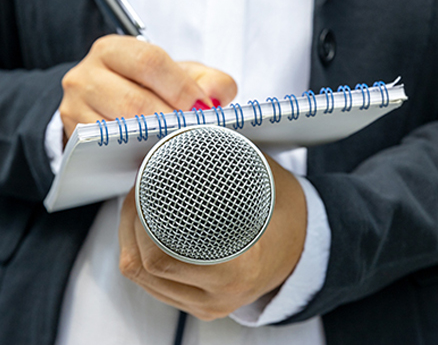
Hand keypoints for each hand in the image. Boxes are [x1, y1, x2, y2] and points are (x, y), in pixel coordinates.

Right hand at [59, 35, 236, 139]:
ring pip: (118, 129)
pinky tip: (152, 155)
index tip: (201, 107)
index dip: (180, 87)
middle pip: (133, 100)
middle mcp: (87, 74)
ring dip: (153, 140)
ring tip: (176, 144)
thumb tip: (215, 97)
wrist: (107, 108)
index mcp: (114, 50)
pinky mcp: (74, 136)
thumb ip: (209, 80)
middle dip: (170, 120)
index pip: (149, 62)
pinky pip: (106, 150)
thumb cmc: (148, 88)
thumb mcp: (179, 76)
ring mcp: (76, 106)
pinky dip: (131, 154)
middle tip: (192, 132)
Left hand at [118, 155, 306, 320]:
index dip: (139, 219)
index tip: (142, 186)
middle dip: (130, 222)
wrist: (308, 248)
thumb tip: (184, 133)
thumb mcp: (261, 180)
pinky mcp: (199, 304)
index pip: (159, 257)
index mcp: (237, 269)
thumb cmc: (285, 210)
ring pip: (142, 275)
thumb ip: (224, 162)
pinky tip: (145, 228)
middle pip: (142, 265)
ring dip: (131, 236)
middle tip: (137, 188)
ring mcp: (206, 304)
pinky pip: (152, 284)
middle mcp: (218, 295)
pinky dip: (140, 252)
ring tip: (138, 203)